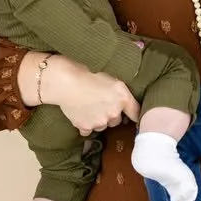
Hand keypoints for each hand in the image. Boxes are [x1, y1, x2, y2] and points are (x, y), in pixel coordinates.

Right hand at [19, 52, 139, 135]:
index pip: (136, 112)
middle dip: (112, 113)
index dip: (136, 114)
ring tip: (89, 105)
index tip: (134, 115)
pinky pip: (88, 130)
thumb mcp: (110, 72)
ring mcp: (99, 122)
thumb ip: (121, 85)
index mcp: (123, 98)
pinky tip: (80, 113)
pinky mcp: (84, 127)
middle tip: (102, 101)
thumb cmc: (86, 69)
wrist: (64, 80)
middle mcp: (114, 113)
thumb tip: (130, 82)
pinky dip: (85, 124)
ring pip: (102, 125)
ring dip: (99, 119)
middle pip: (117, 120)